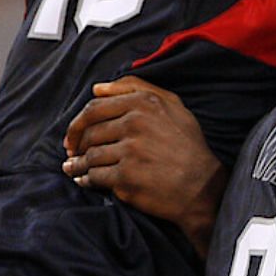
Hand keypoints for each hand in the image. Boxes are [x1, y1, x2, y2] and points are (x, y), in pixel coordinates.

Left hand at [63, 77, 227, 254]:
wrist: (201, 187)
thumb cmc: (188, 146)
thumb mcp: (173, 107)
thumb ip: (137, 88)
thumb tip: (97, 88)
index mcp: (144, 103)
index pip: (94, 108)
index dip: (78, 123)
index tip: (74, 135)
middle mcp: (136, 123)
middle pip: (90, 132)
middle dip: (77, 145)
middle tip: (73, 154)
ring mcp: (130, 151)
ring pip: (90, 155)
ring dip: (78, 164)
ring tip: (75, 169)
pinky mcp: (126, 176)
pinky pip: (95, 176)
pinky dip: (86, 180)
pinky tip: (86, 181)